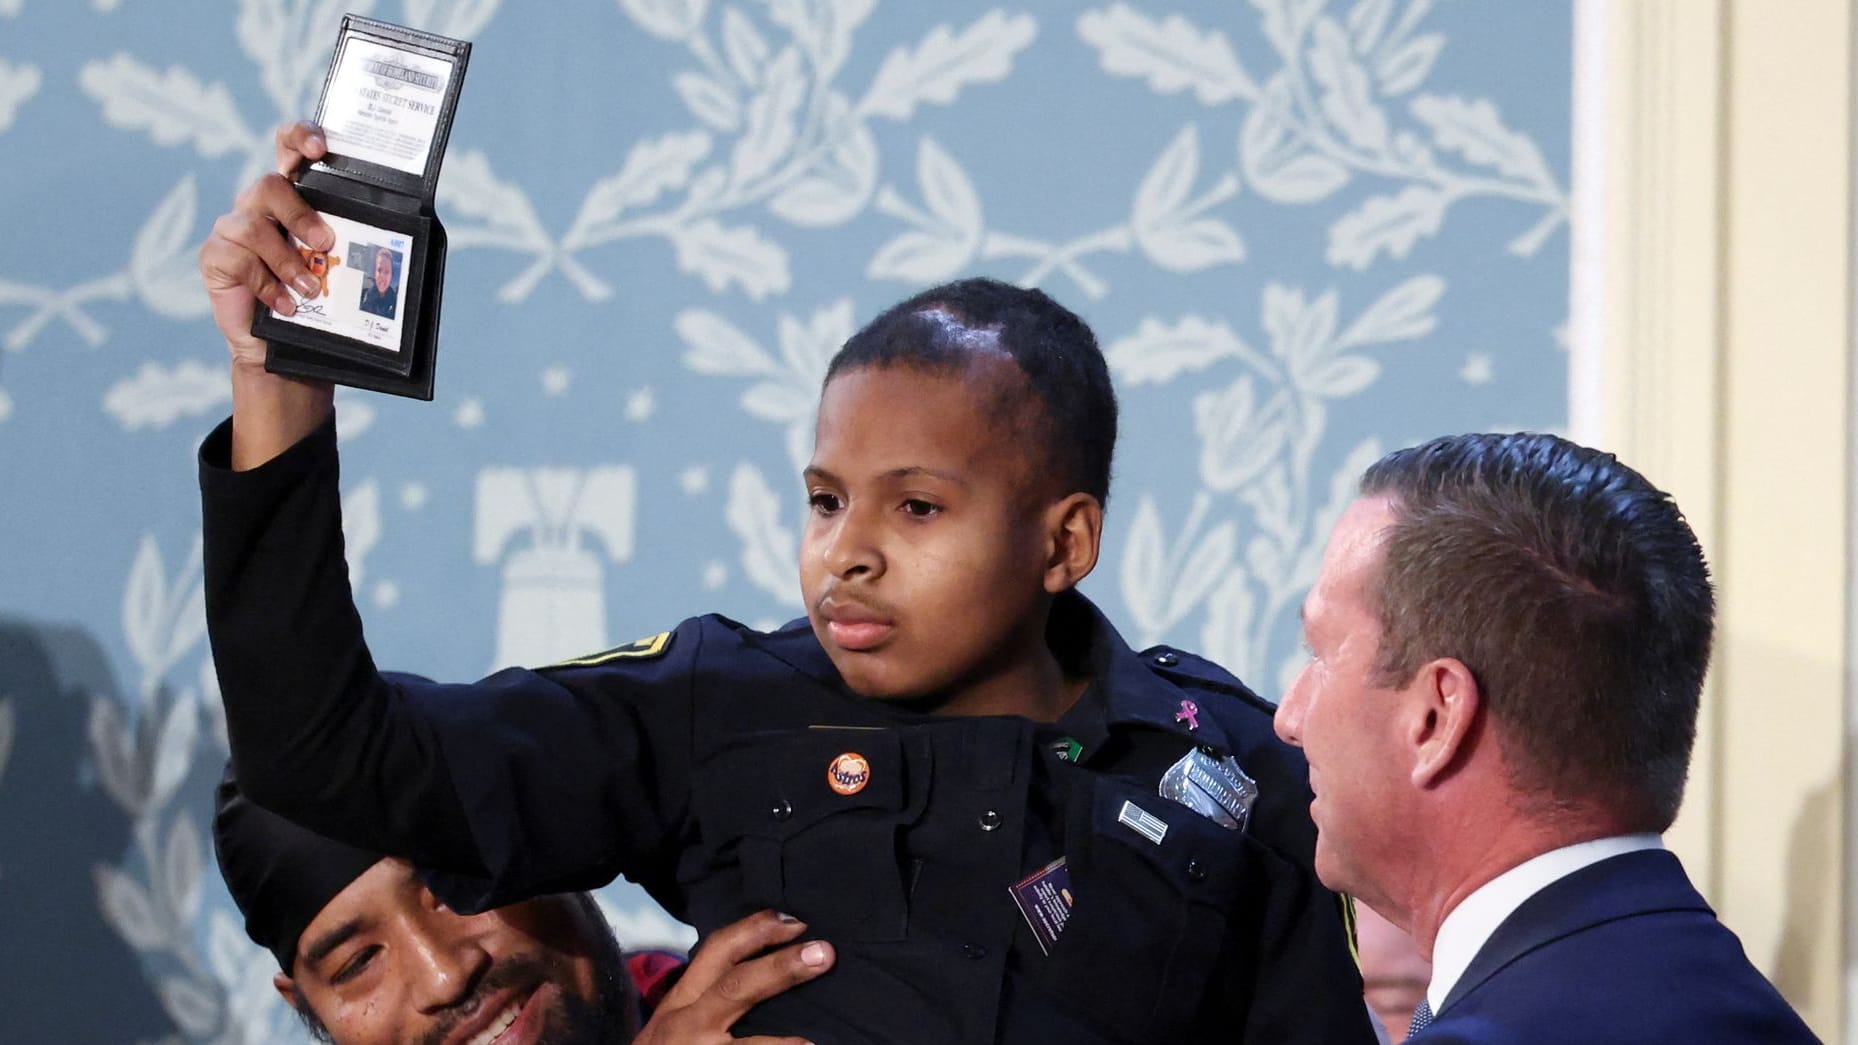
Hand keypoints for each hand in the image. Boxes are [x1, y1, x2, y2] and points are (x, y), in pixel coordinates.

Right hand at [198, 120, 335, 371]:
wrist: (282, 348)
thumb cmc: (317, 301)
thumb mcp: (340, 267)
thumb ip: (357, 240)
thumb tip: (418, 226)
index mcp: (292, 197)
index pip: (288, 149)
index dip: (299, 137)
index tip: (319, 147)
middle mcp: (259, 206)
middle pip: (270, 184)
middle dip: (300, 214)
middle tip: (325, 244)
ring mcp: (233, 229)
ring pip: (253, 225)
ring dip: (286, 260)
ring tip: (309, 288)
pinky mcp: (215, 257)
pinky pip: (236, 258)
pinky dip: (266, 284)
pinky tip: (285, 305)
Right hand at [632, 910, 834, 1044]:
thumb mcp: (676, 1019)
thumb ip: (709, 995)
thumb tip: (768, 970)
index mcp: (682, 1000)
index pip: (717, 950)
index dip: (756, 929)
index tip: (794, 920)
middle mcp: (687, 1022)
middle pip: (736, 986)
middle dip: (780, 967)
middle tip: (825, 953)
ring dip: (780, 1043)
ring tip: (813, 1042)